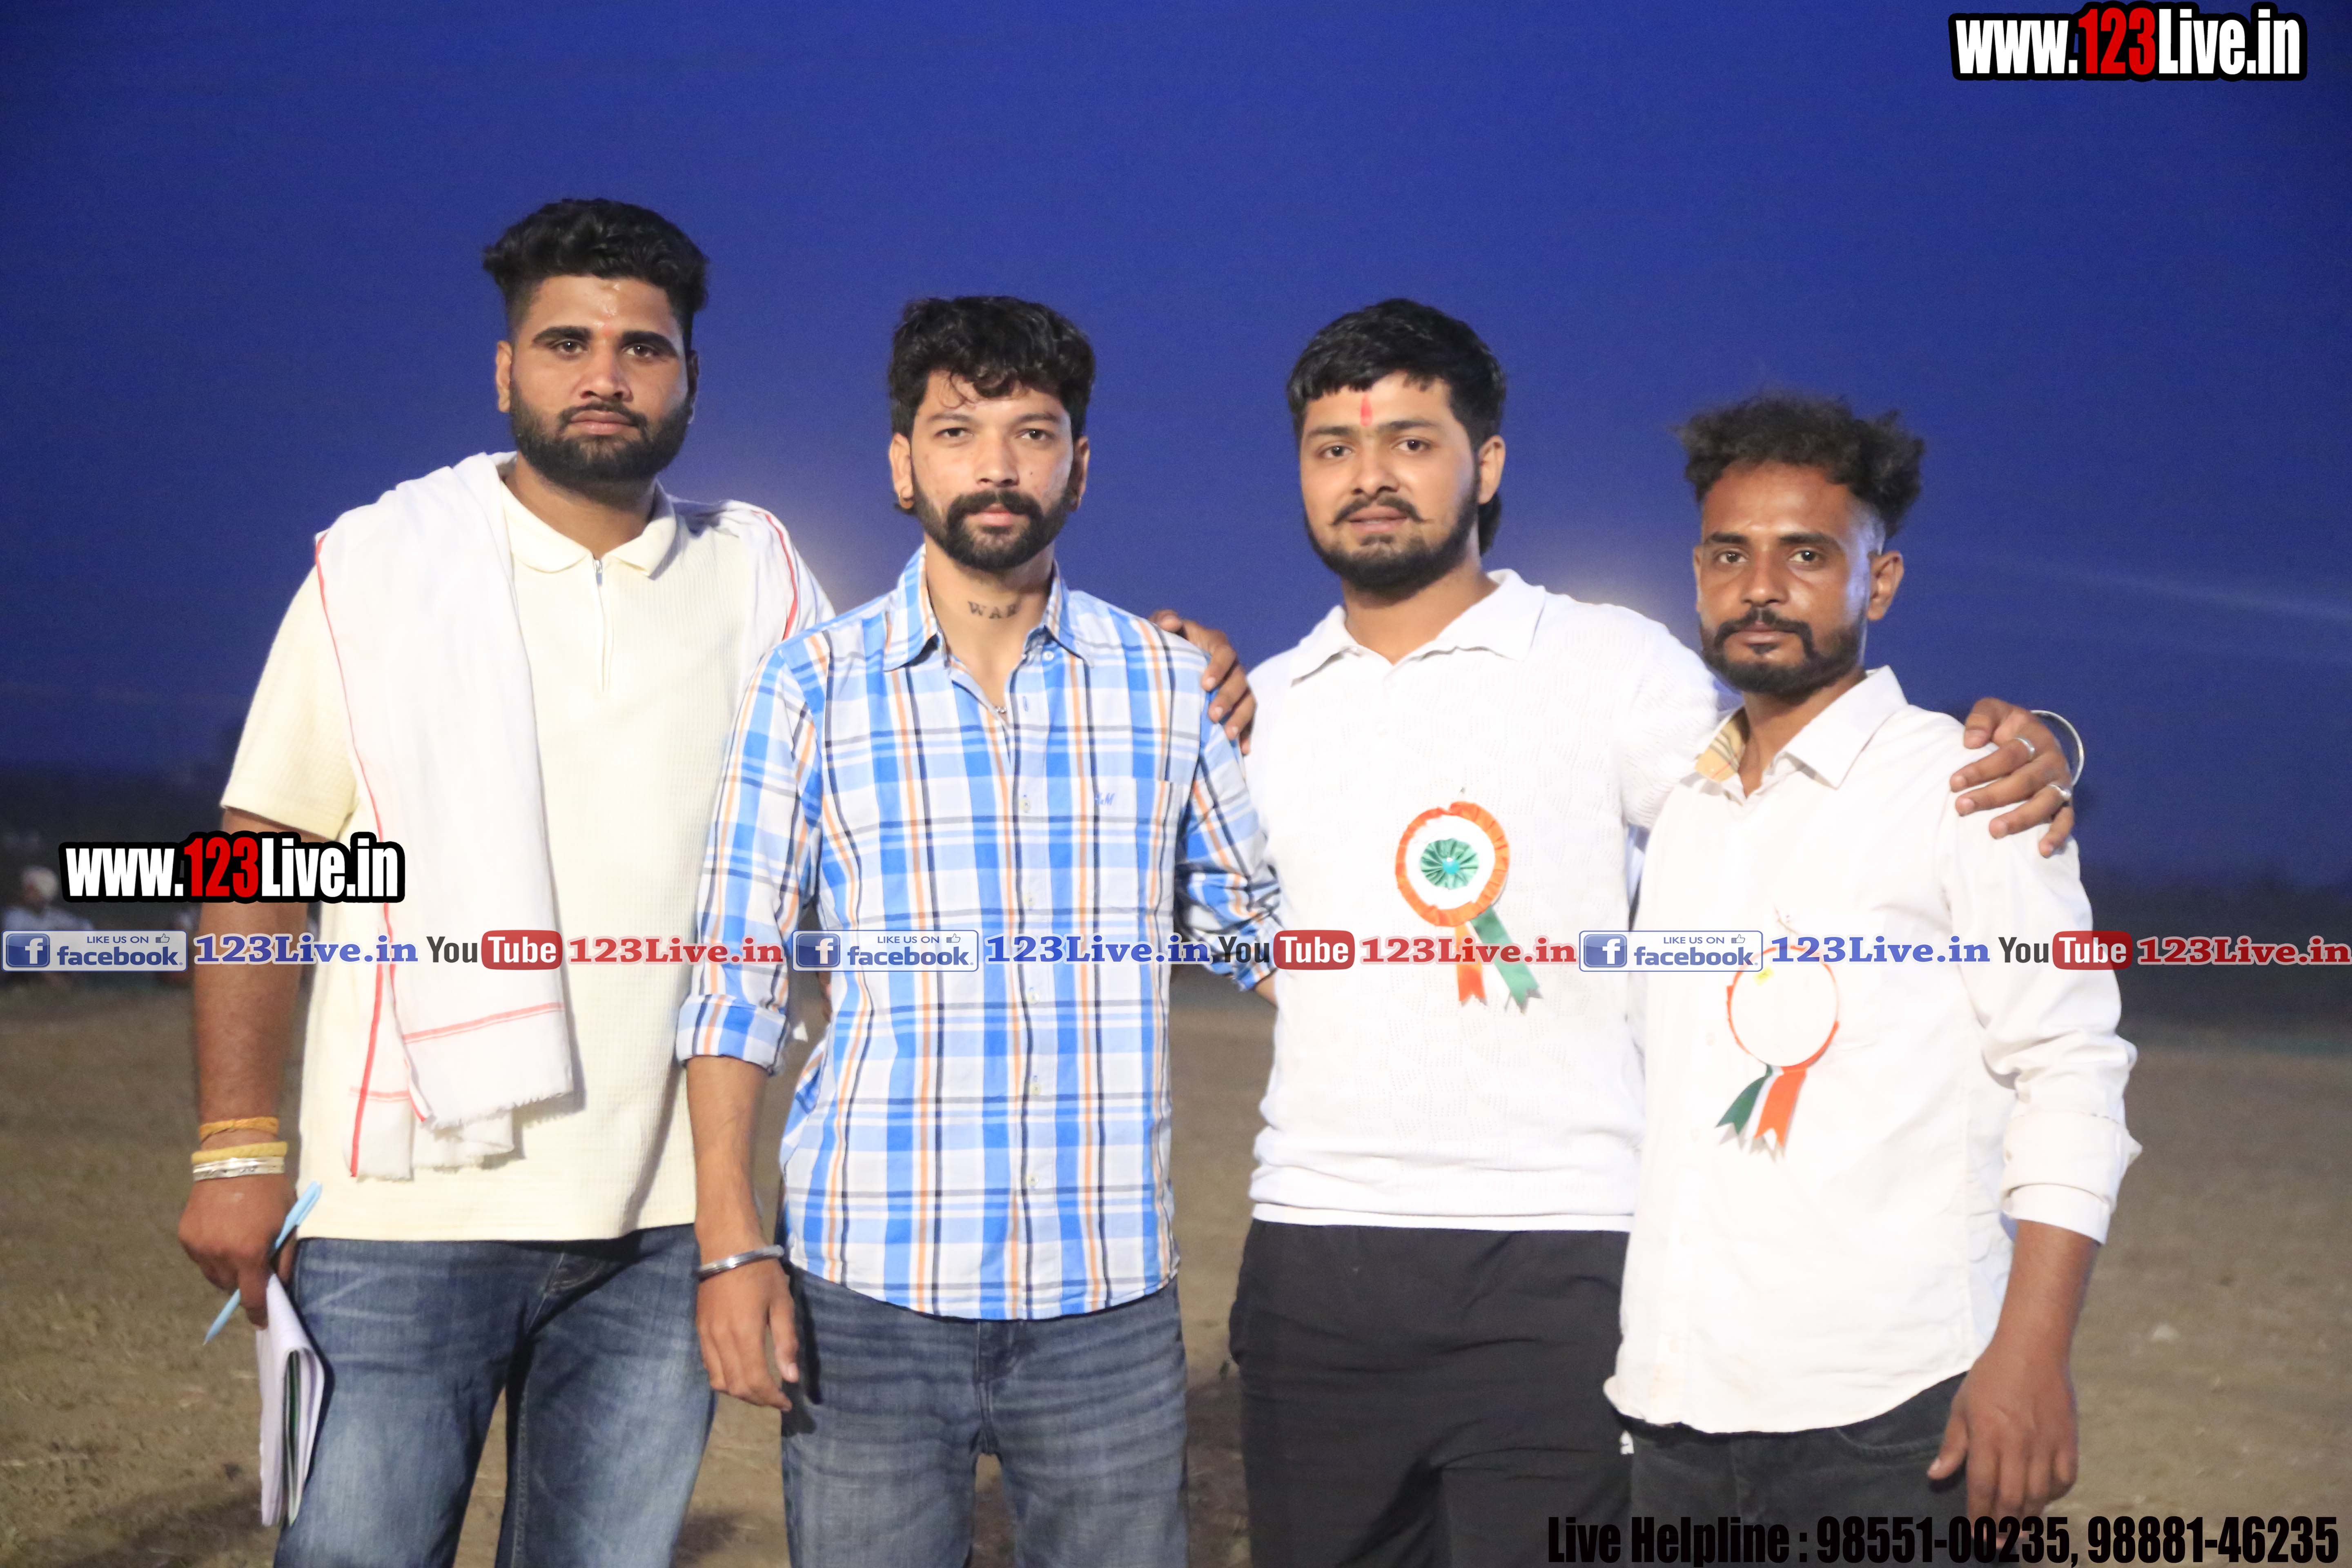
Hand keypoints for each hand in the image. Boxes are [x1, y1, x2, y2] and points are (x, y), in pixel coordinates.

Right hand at [178, 1172, 296, 1326]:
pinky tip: (222, 1237)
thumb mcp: (287, 1225)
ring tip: (238, 1249)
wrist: (235, 1160)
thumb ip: (283, 1259)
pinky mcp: (185, 1237)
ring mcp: (198, 1247)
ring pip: (213, 1276)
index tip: (263, 1322)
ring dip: (226, 1271)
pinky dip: (212, 1256)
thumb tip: (278, 1287)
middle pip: (231, 1287)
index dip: (258, 1312)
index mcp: (247, 1253)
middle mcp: (219, 1255)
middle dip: (244, 1284)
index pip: (251, 1297)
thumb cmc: (269, 1191)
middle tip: (254, 1269)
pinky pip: (200, 1259)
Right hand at [696, 1258, 799, 1409]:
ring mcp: (707, 1336)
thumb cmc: (760, 1272)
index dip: (771, 1398)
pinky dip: (725, 1378)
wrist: (727, 1247)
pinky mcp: (700, 1330)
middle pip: (736, 1387)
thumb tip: (791, 1377)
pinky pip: (709, 1366)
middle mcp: (721, 1340)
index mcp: (744, 1333)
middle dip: (757, 1399)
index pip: (755, 1381)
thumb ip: (786, 1341)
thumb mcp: (782, 1303)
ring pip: (718, 1381)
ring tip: (759, 1389)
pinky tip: (741, 1371)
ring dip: (739, 1392)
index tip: (786, 1402)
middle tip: (775, 1398)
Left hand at [1150, 611, 1255, 749]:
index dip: (1218, 668)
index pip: (1224, 653)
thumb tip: (1170, 623)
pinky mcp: (1236, 705)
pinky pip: (1247, 718)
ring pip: (1247, 700)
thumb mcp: (1159, 629)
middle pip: (1239, 680)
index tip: (1205, 684)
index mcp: (1215, 644)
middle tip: (1212, 715)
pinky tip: (1242, 749)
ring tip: (1228, 736)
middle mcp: (1231, 665)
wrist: (1168, 663)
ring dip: (1240, 718)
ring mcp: (1235, 685)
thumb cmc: (1165, 644)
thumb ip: (1163, 620)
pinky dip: (1246, 733)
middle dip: (1228, 698)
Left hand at [1928, 1340, 2078, 1519]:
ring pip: (2039, 1494)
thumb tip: (1935, 1476)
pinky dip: (2055, 1495)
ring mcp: (2046, 1443)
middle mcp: (2018, 1444)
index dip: (1978, 1514)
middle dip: (2003, 1525)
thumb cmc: (1991, 1376)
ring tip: (2019, 1531)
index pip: (1981, 1486)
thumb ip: (1953, 1445)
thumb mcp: (1962, 1406)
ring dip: (2028, 1517)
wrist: (2032, 1348)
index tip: (1975, 1531)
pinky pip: (2065, 1479)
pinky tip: (2044, 1500)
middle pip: (2011, 1498)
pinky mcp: (2068, 1440)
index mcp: (1987, 1435)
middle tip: (1998, 1542)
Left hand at [1953, 700, 2073, 855]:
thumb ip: (1981, 718)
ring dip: (2020, 818)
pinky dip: (2057, 835)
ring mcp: (2061, 783)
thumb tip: (1970, 741)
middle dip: (1992, 795)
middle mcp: (2052, 761)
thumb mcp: (1995, 712)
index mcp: (2035, 738)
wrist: (2036, 738)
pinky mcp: (2066, 802)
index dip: (1982, 768)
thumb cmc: (2007, 728)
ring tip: (1994, 831)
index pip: (2010, 754)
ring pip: (2045, 802)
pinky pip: (2067, 820)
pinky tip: (2041, 850)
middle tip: (1962, 807)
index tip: (1954, 782)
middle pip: (2024, 780)